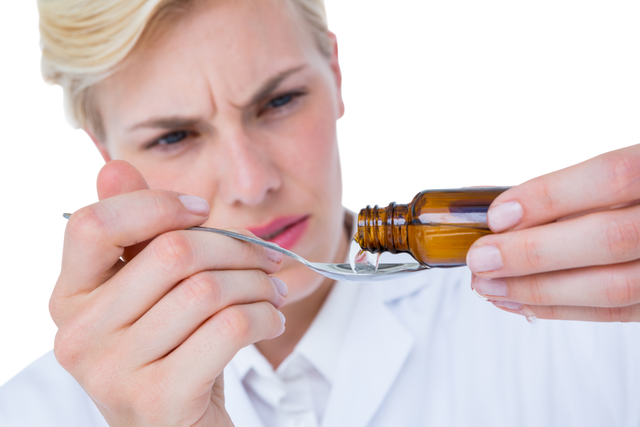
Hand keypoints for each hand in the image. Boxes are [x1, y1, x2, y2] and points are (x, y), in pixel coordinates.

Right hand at [48, 160, 287, 425]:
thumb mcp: (148, 290)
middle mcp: (79, 334)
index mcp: (70, 297)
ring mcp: (113, 371)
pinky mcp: (159, 399)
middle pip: (173, 253)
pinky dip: (264, 315)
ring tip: (273, 292)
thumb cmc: (169, 350)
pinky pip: (229, 328)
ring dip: (259, 284)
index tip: (203, 210)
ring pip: (208, 290)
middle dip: (237, 248)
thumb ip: (133, 231)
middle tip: (267, 259)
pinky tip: (270, 319)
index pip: (94, 223)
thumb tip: (115, 167)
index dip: (157, 205)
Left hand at [465, 142, 639, 321]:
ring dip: (538, 289)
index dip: (549, 197)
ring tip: (489, 284)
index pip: (610, 177)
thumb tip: (483, 203)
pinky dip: (558, 307)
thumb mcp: (598, 173)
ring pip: (613, 286)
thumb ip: (551, 186)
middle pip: (608, 238)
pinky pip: (614, 312)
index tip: (498, 216)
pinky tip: (516, 298)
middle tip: (482, 258)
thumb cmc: (623, 190)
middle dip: (532, 253)